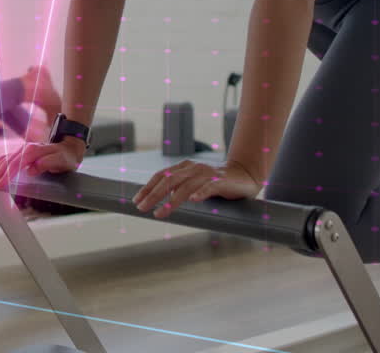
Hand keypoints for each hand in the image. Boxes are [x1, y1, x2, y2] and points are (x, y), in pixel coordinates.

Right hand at [0, 137, 84, 190]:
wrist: (69, 147)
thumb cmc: (66, 157)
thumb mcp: (61, 161)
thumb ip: (46, 163)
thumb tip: (30, 169)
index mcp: (33, 151)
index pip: (16, 165)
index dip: (6, 176)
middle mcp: (25, 149)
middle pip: (7, 163)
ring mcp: (22, 150)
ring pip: (4, 161)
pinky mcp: (22, 153)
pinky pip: (6, 157)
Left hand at [133, 159, 262, 218]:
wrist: (244, 175)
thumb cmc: (215, 182)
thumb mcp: (193, 184)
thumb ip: (179, 189)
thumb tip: (158, 201)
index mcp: (184, 167)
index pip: (161, 176)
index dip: (147, 188)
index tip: (136, 201)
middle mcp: (193, 168)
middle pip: (169, 180)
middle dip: (153, 195)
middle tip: (142, 208)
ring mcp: (207, 174)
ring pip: (185, 186)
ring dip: (171, 200)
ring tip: (160, 213)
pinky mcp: (221, 181)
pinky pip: (209, 187)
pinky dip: (200, 193)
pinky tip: (193, 200)